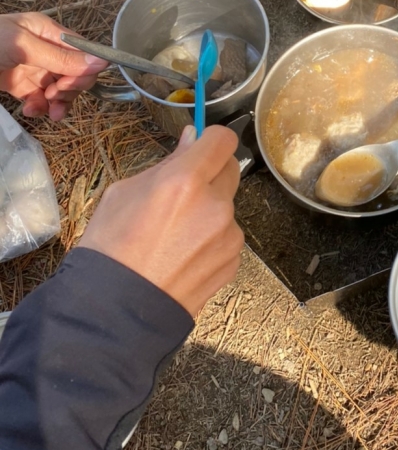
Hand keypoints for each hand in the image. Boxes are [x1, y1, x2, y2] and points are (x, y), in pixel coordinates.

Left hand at [0, 13, 107, 120]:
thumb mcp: (24, 46)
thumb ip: (60, 58)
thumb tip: (102, 63)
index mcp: (47, 31)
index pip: (81, 52)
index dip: (83, 71)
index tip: (71, 85)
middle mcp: (43, 49)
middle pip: (73, 73)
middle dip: (69, 88)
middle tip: (56, 97)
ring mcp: (31, 68)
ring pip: (58, 89)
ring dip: (58, 103)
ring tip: (49, 112)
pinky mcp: (18, 86)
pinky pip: (39, 99)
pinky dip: (39, 107)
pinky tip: (30, 110)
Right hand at [79, 125, 242, 316]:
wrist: (117, 310)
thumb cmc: (111, 248)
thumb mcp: (124, 192)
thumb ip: (167, 164)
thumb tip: (191, 140)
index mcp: (185, 180)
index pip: (222, 140)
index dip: (211, 139)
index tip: (201, 146)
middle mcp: (214, 204)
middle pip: (230, 169)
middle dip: (211, 173)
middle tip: (183, 191)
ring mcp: (227, 235)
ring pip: (227, 206)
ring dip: (210, 209)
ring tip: (176, 234)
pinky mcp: (233, 260)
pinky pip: (227, 236)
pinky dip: (212, 238)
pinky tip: (183, 254)